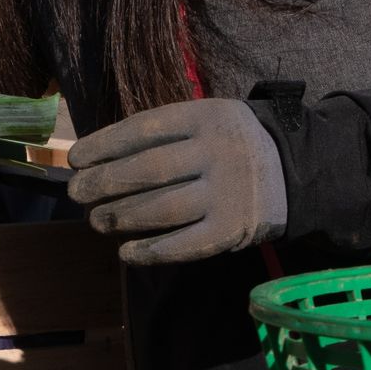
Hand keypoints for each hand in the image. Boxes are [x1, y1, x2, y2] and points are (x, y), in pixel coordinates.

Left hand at [68, 99, 287, 265]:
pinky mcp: (231, 230)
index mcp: (207, 117)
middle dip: (104, 183)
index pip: (144, 129)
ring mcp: (226, 193)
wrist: (294, 171)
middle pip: (148, 170)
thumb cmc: (230, 146)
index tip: (76, 160)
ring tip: (95, 220)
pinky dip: (149, 251)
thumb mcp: (206, 121)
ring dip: (120, 217)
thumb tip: (97, 159)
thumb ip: (163, 134)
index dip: (104, 146)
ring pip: (161, 208)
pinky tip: (125, 252)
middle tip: (77, 193)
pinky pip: (182, 245)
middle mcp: (217, 153)